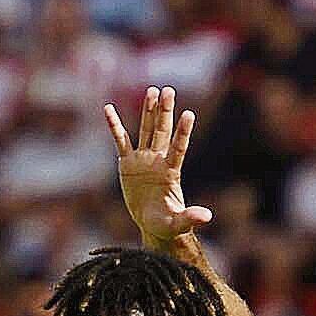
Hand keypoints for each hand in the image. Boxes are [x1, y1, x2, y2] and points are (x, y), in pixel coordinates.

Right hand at [106, 87, 210, 249]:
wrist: (153, 224)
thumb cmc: (167, 225)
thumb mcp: (178, 224)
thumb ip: (190, 218)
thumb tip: (207, 216)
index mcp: (171, 173)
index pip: (178, 148)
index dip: (183, 132)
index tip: (189, 114)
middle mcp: (158, 161)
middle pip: (162, 132)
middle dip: (165, 112)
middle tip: (169, 90)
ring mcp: (143, 160)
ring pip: (146, 131)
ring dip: (149, 112)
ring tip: (153, 91)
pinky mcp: (127, 164)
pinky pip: (120, 141)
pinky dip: (114, 125)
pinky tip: (108, 109)